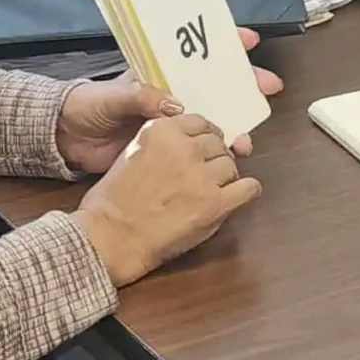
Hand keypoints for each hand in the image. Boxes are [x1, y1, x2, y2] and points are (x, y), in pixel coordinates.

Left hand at [56, 31, 283, 172]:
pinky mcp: (167, 148)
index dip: (224, 43)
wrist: (68, 138)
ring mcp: (171, 122)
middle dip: (243, 85)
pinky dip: (217, 151)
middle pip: (215, 86)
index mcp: (159, 73)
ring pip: (212, 119)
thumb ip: (143, 97)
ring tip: (248, 139)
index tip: (249, 40)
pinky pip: (198, 147)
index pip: (196, 53)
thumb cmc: (89, 106)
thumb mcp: (114, 96)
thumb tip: (178, 105)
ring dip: (234, 125)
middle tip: (268, 88)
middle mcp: (171, 94)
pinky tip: (230, 156)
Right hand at [76, 113, 260, 287]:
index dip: (202, 140)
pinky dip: (245, 192)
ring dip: (225, 178)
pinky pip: (249, 188)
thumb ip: (165, 141)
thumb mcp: (133, 151)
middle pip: (217, 144)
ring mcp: (201, 175)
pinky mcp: (215, 204)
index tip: (199, 153)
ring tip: (207, 193)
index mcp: (162, 129)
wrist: (110, 236)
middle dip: (212, 159)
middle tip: (200, 178)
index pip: (201, 123)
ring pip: (232, 166)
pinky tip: (233, 199)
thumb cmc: (114, 200)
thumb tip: (198, 140)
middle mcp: (184, 147)